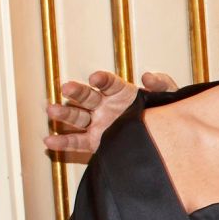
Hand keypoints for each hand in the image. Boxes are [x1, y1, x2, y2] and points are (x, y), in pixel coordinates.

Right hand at [44, 69, 176, 155]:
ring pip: (77, 117)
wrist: (165, 139)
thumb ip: (161, 85)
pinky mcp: (95, 142)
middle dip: (76, 92)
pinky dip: (63, 142)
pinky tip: (49, 141)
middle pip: (87, 97)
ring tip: (51, 110)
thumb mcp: (168, 97)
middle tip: (66, 88)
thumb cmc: (164, 113)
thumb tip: (148, 77)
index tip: (95, 78)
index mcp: (121, 92)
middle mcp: (105, 106)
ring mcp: (98, 123)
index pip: (109, 83)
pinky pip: (77, 142)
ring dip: (64, 113)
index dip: (102, 80)